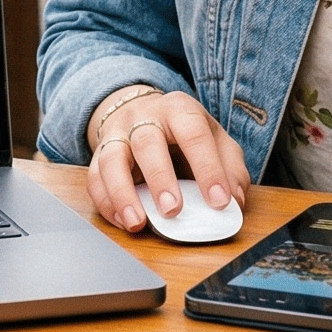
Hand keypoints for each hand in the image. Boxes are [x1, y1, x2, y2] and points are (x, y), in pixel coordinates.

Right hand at [86, 89, 249, 233]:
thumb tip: (235, 200)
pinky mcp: (99, 155)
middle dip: (160, 178)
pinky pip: (95, 178)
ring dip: (123, 193)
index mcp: (179, 109)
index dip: (208, 168)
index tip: (219, 201)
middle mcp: (144, 118)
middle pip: (148, 142)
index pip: (194, 133)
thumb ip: (231, 168)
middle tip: (172, 210)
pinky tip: (125, 221)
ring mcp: (118, 135)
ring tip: (138, 222)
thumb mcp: (215, 141)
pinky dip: (107, 203)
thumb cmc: (185, 134)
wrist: (143, 114)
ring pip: (112, 159)